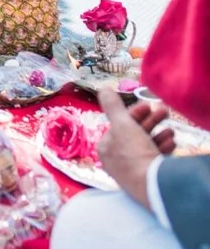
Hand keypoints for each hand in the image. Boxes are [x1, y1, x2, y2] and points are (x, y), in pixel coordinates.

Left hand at [96, 87, 172, 209]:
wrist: (153, 185)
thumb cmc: (134, 153)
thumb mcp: (123, 124)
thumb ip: (113, 106)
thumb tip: (103, 89)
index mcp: (106, 148)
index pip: (119, 125)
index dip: (134, 113)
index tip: (148, 106)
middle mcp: (117, 161)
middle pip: (134, 135)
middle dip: (151, 122)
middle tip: (164, 112)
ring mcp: (133, 171)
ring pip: (147, 147)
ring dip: (159, 134)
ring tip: (171, 131)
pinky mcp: (149, 178)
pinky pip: (155, 159)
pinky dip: (163, 148)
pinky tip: (172, 144)